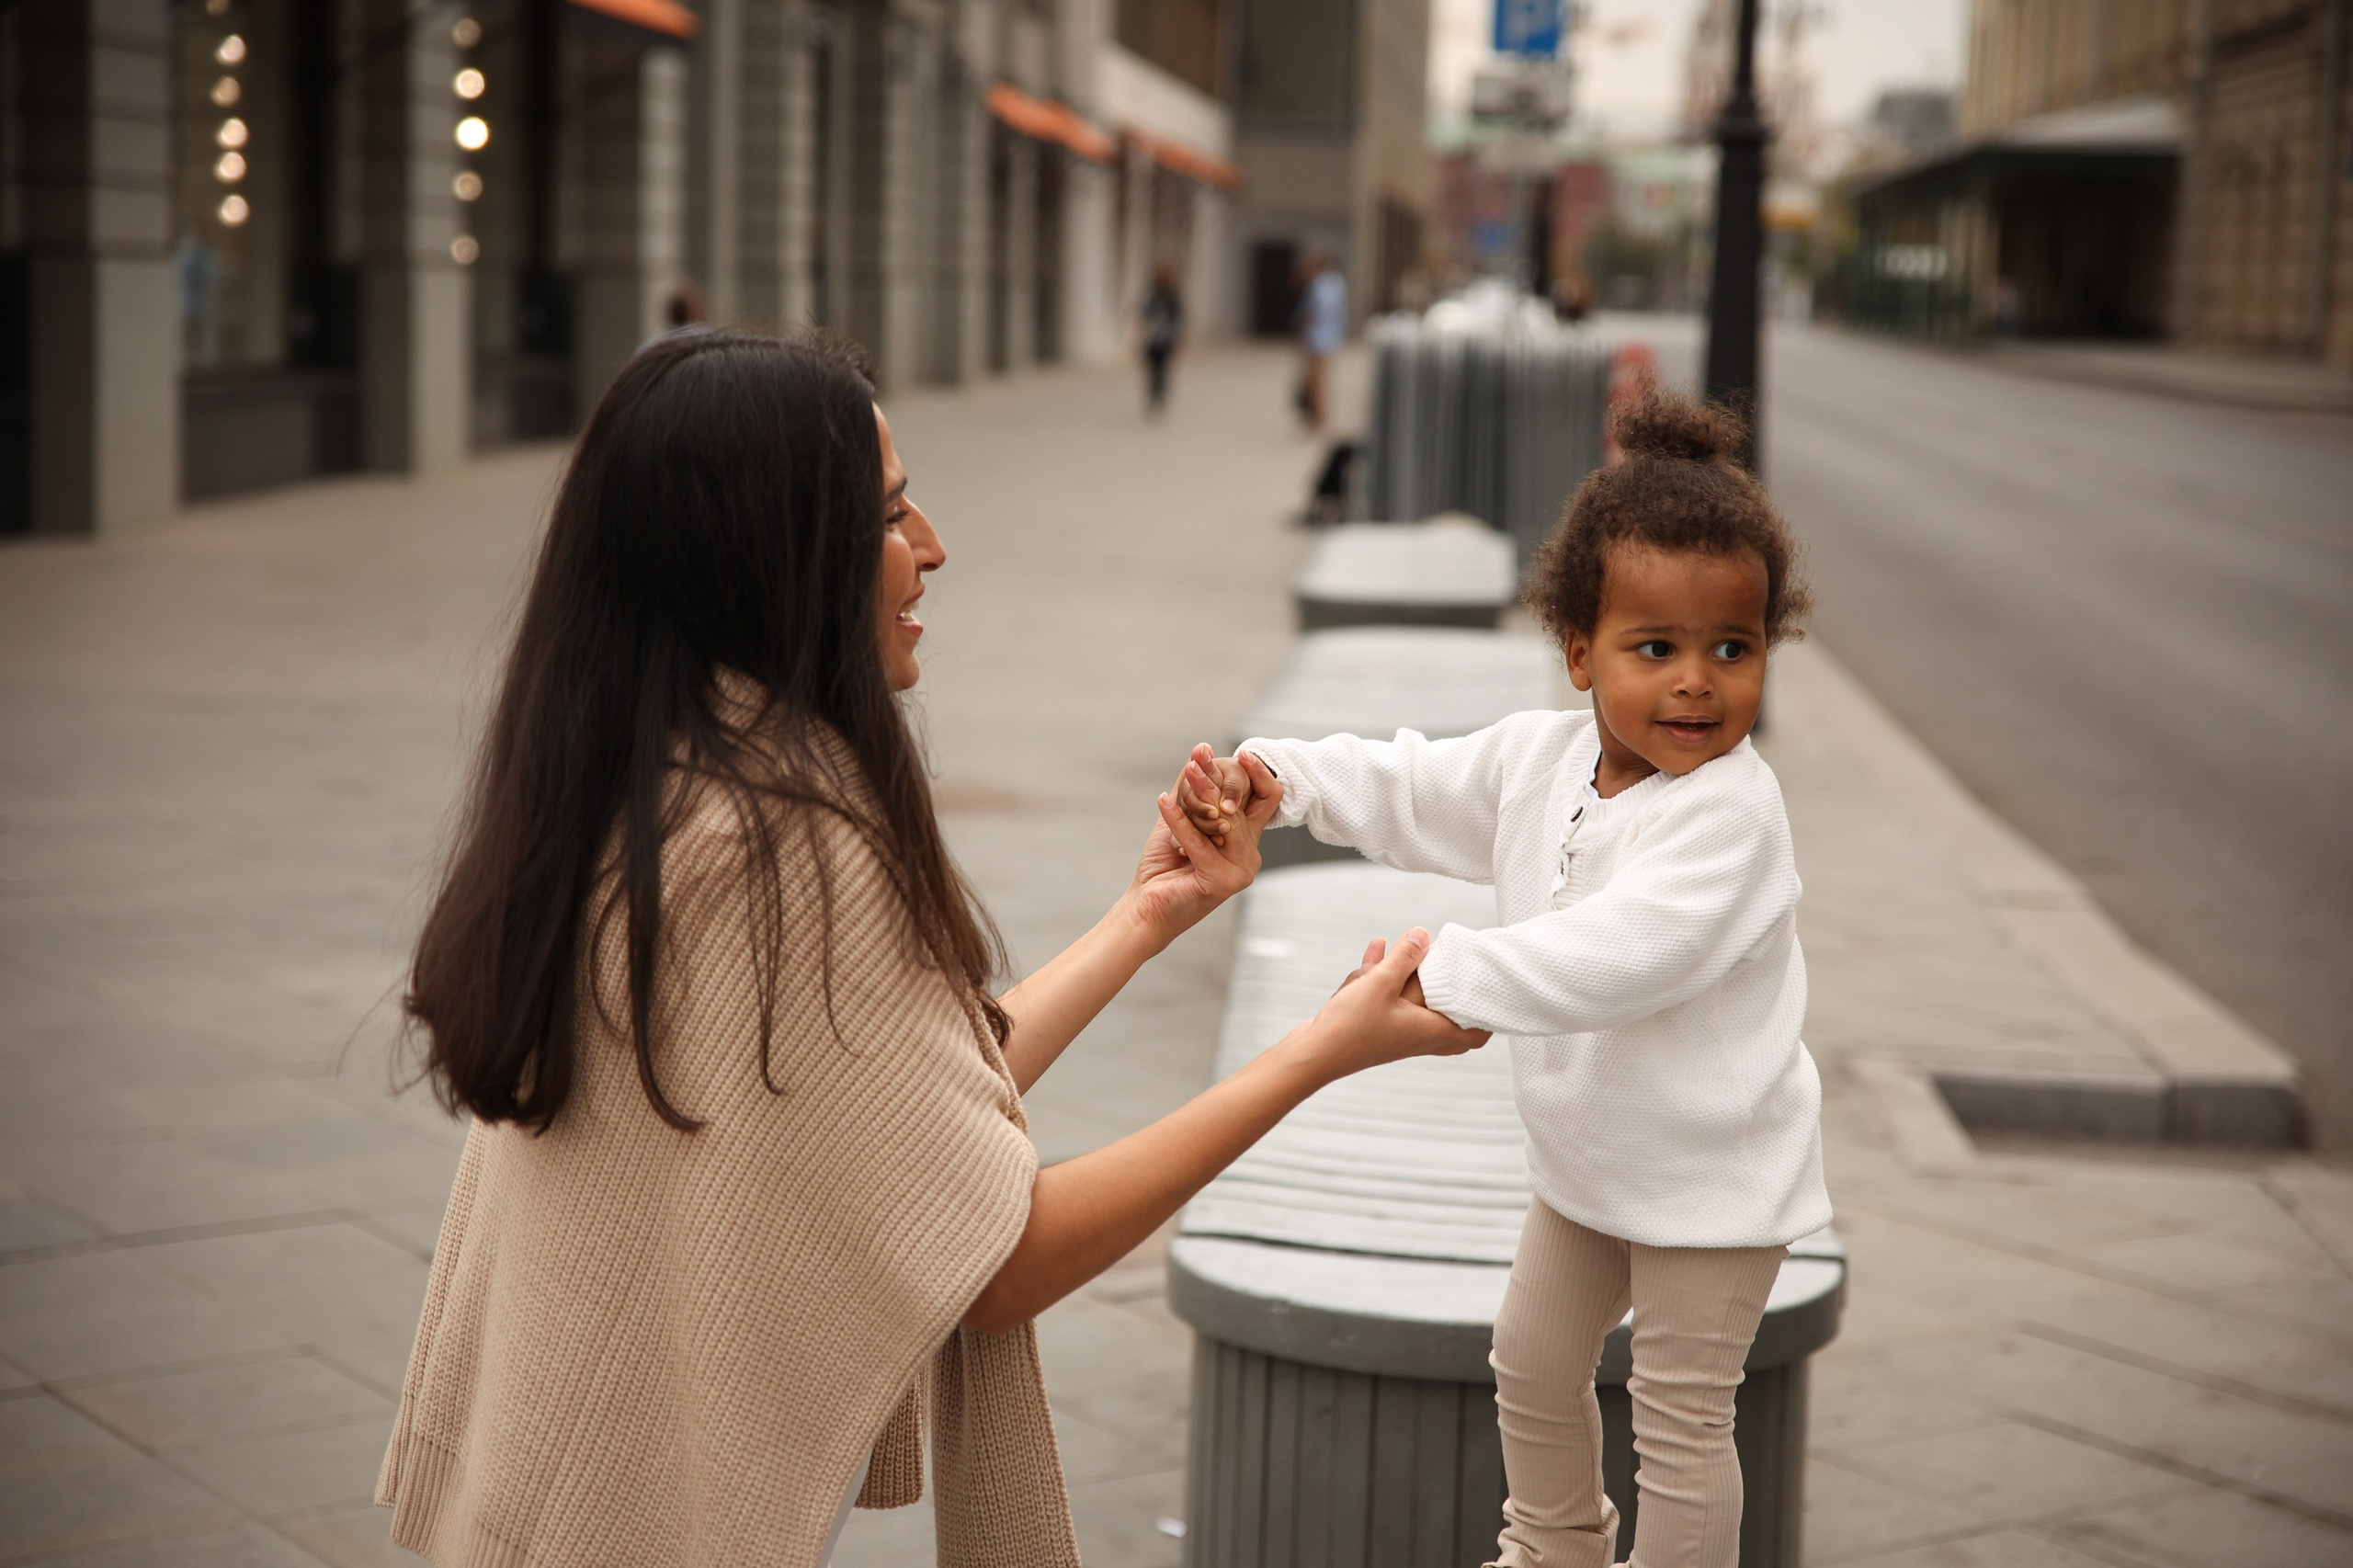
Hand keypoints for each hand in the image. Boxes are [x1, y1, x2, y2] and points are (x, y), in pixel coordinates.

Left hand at [1122, 753, 1284, 946]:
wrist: (1145, 907)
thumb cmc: (1164, 865)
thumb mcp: (1181, 819)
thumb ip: (1192, 791)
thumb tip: (1198, 754)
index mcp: (1246, 840)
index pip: (1268, 799)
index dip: (1260, 775)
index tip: (1243, 753)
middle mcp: (1249, 856)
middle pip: (1241, 806)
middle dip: (1218, 778)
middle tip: (1198, 757)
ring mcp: (1240, 871)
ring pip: (1223, 821)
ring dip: (1199, 795)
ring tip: (1185, 773)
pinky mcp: (1222, 882)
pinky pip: (1199, 842)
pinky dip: (1179, 820)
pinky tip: (1162, 801)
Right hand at [1286, 928, 1487, 1082]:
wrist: (1311, 1055)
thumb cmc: (1349, 1027)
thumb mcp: (1380, 983)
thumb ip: (1404, 957)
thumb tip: (1424, 935)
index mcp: (1429, 1032)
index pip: (1474, 1036)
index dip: (1487, 1019)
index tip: (1491, 993)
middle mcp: (1416, 1037)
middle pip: (1449, 1019)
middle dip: (1453, 993)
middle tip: (1460, 971)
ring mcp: (1394, 1033)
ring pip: (1415, 1003)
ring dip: (1411, 976)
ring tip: (1407, 946)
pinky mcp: (1372, 1026)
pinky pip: (1387, 997)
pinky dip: (1383, 975)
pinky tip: (1376, 947)